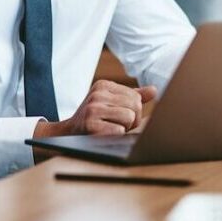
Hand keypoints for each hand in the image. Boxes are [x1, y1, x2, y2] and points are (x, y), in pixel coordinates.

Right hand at [34, 80, 156, 139]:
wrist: (67, 133)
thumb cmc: (94, 118)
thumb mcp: (110, 102)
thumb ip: (132, 96)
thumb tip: (154, 90)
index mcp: (104, 85)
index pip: (136, 97)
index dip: (134, 111)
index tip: (119, 116)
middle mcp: (97, 94)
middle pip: (135, 106)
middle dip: (132, 121)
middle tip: (116, 124)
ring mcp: (93, 108)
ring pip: (130, 118)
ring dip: (124, 129)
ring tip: (110, 128)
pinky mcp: (90, 124)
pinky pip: (119, 131)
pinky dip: (116, 136)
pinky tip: (104, 134)